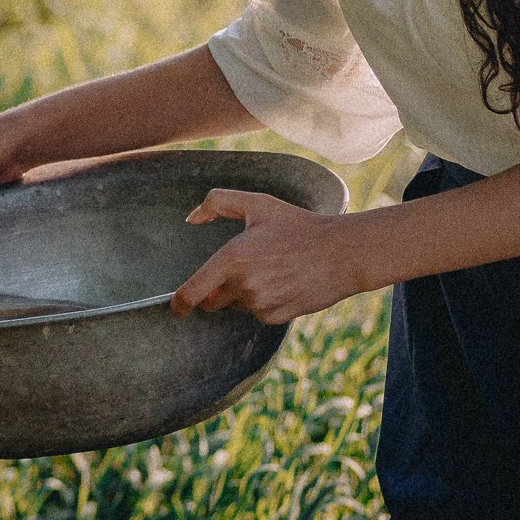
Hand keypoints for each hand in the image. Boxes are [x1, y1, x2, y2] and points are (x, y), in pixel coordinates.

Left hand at [171, 188, 364, 323]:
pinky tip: (283, 283)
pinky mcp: (276, 317)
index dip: (179, 304)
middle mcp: (244, 285)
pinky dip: (263, 302)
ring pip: (237, 306)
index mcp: (233, 259)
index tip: (177, 307)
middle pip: (213, 301)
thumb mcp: (259, 204)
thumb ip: (218, 202)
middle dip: (218, 290)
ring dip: (244, 293)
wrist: (342, 253)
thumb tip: (191, 218)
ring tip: (272, 270)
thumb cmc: (298, 226)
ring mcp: (260, 304)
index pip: (192, 293)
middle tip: (244, 268)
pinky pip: (258, 314)